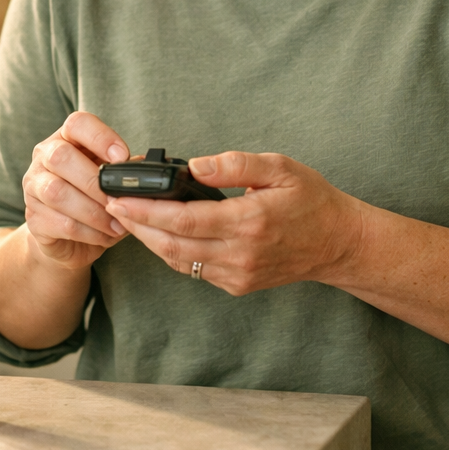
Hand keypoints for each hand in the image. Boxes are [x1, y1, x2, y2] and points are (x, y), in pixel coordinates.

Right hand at [22, 112, 131, 269]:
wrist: (67, 239)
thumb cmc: (92, 200)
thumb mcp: (108, 179)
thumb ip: (122, 171)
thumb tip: (144, 168)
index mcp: (65, 139)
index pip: (76, 124)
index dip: (100, 137)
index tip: (122, 156)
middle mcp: (43, 158)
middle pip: (61, 156)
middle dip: (94, 181)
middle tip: (117, 199)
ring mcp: (33, 188)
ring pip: (57, 193)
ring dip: (93, 211)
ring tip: (117, 223)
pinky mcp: (34, 219)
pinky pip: (61, 223)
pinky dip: (89, 232)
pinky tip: (105, 234)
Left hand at [105, 151, 364, 295]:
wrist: (338, 244)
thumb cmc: (311, 200)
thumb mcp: (280, 168)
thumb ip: (235, 164)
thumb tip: (195, 166)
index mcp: (249, 222)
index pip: (183, 220)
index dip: (145, 211)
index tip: (118, 198)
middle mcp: (240, 254)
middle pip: (171, 245)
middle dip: (135, 225)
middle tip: (110, 205)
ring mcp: (237, 275)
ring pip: (178, 261)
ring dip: (148, 240)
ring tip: (126, 217)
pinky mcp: (237, 285)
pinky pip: (193, 270)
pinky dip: (170, 251)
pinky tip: (158, 232)